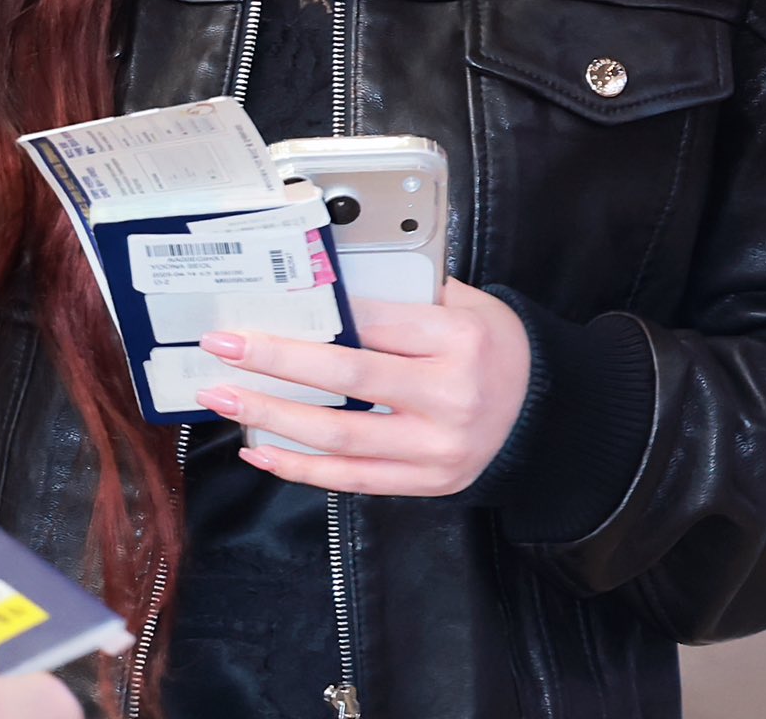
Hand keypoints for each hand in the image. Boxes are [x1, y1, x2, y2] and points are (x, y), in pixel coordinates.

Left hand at [195, 279, 530, 495]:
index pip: (373, 321)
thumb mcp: (460, 302)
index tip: (263, 305)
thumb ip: (399, 295)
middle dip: (275, 361)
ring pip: (339, 436)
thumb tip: (320, 282)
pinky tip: (260, 447)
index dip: (314, 314)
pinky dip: (299, 466)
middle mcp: (450, 395)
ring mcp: (437, 448)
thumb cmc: (490, 341)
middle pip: (346, 378)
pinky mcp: (426, 483)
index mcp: (458, 337)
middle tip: (223, 346)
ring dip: (272, 416)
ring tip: (225, 397)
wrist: (542, 407)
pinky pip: (351, 479)